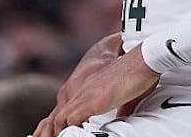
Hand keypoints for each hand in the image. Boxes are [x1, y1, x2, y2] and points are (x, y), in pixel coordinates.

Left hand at [33, 45, 158, 136]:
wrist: (141, 60)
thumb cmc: (135, 73)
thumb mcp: (122, 92)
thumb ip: (118, 106)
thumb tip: (122, 117)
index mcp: (81, 85)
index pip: (61, 109)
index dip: (55, 125)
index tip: (55, 134)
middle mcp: (76, 88)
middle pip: (54, 116)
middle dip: (50, 131)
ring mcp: (80, 95)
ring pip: (57, 121)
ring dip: (57, 133)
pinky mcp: (88, 102)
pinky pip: (68, 123)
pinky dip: (68, 133)